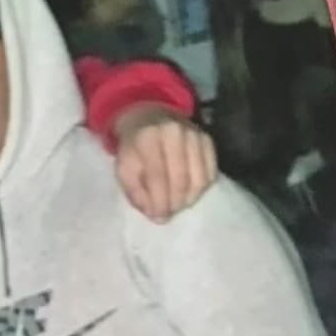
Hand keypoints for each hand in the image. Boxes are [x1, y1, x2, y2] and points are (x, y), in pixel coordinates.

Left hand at [112, 102, 217, 222]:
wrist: (149, 117)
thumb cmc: (134, 148)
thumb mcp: (124, 169)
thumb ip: (136, 193)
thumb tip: (156, 215)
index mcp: (148, 137)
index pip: (158, 177)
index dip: (159, 202)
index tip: (158, 217)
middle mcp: (174, 132)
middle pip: (181, 180)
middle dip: (174, 204)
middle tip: (168, 213)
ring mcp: (194, 134)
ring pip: (199, 179)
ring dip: (189, 199)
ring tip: (178, 203)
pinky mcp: (208, 140)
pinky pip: (211, 173)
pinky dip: (201, 188)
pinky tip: (188, 191)